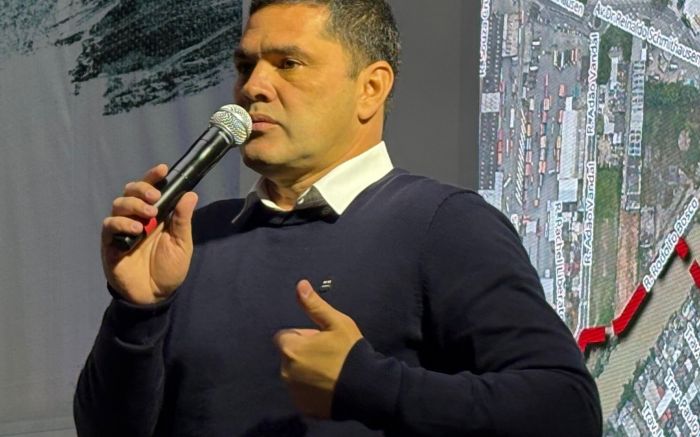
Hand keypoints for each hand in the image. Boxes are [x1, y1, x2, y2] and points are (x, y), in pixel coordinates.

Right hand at [101, 164, 197, 304]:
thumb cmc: (169, 268)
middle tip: (155, 196)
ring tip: (149, 214)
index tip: (163, 169)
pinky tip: (136, 229)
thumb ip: (183, 220)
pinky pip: (109, 226)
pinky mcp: (110, 243)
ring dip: (133, 205)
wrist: (155, 295)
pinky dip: (121, 223)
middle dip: (141, 188)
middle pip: (130, 191)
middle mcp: (136, 217)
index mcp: (155, 215)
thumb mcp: (181, 243)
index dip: (154, 177)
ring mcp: (122, 229)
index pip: (151, 189)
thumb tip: (190, 194)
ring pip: (119, 205)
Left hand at [274, 280, 362, 417]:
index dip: (303, 336)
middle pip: (290, 356)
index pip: (285, 336)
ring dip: (306, 372)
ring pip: (295, 376)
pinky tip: (330, 387)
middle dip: (304, 354)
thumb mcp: (336, 323)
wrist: (366, 388)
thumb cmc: (351, 351)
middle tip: (329, 355)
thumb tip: (300, 284)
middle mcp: (286, 371)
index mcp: (290, 348)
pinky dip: (311, 391)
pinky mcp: (303, 408)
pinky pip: (302, 394)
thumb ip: (314, 305)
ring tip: (331, 372)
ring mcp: (294, 392)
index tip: (321, 340)